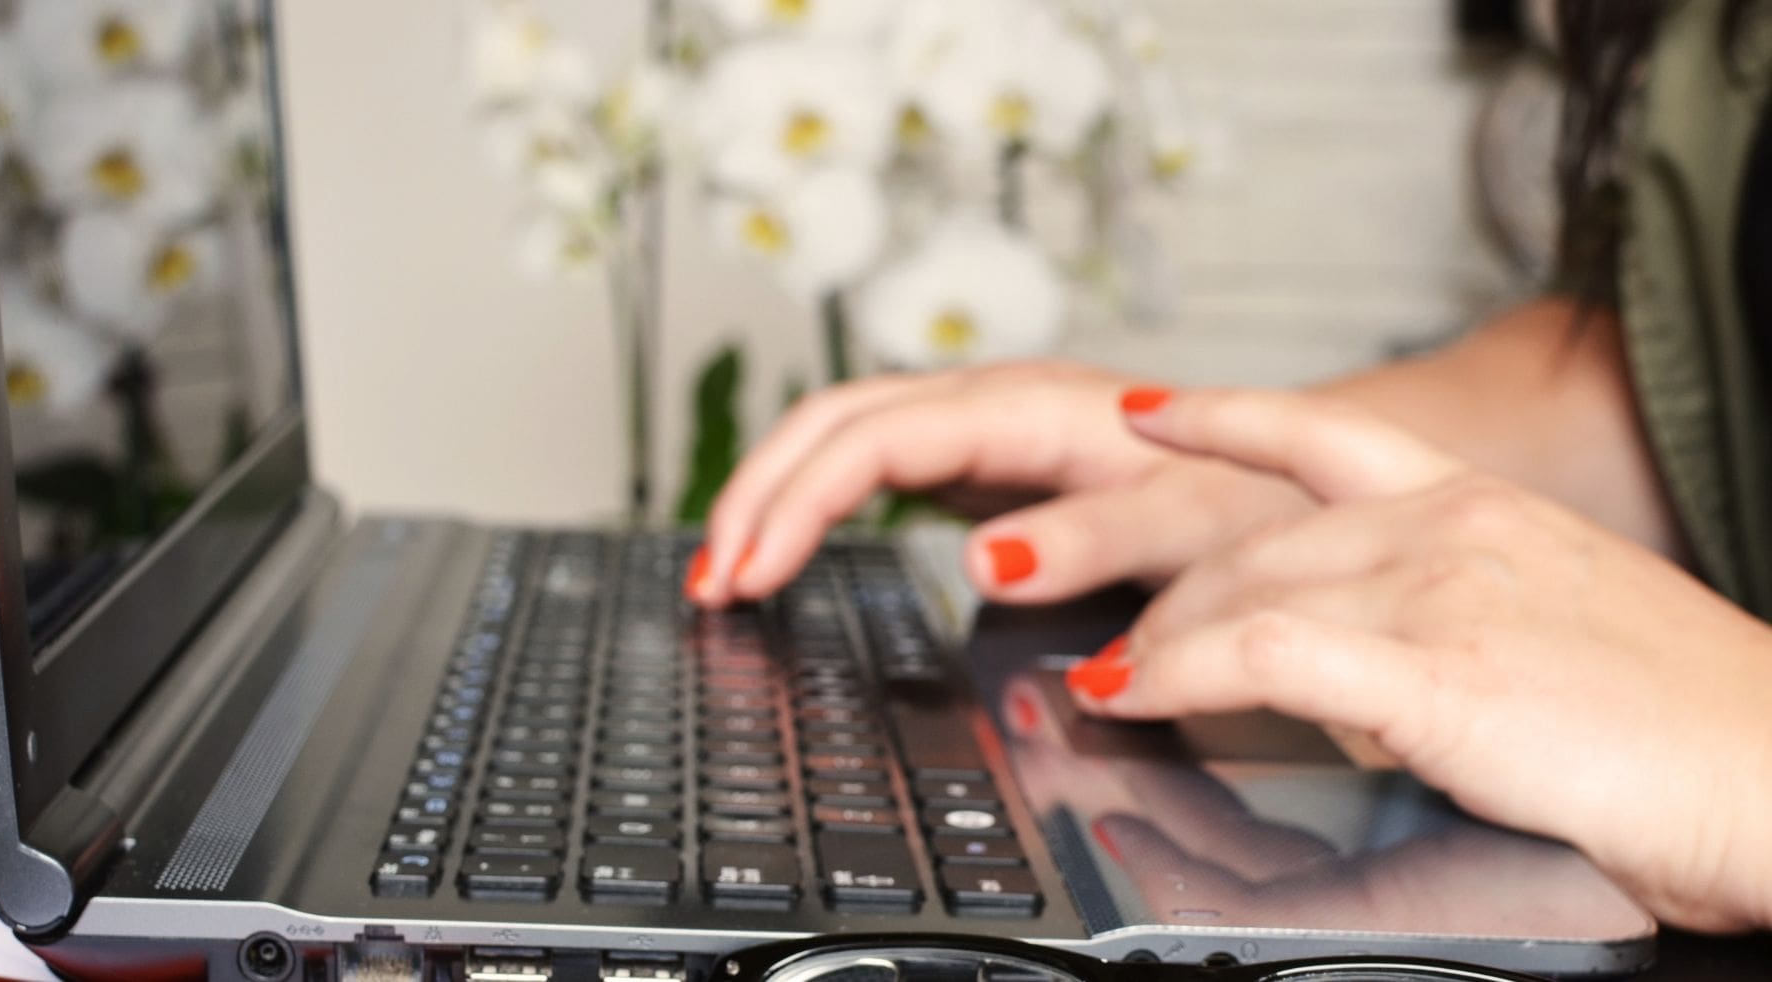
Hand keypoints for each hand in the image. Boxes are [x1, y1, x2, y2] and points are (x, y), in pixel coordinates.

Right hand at [691, 361, 1309, 606]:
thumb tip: (983, 558)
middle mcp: (996, 402)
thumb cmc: (1253, 497)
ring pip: (842, 433)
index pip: (873, 442)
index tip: (750, 576)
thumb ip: (1093, 537)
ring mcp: (986, 425)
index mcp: (1032, 410)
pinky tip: (789, 547)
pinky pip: (873, 463)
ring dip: (773, 494)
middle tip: (710, 585)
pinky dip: (816, 503)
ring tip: (724, 569)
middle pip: (834, 422)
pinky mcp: (987, 457)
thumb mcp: (1191, 526)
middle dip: (758, 497)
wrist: (1299, 468)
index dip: (797, 505)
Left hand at [1066, 388, 1771, 931]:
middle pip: (1255, 540)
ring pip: (1243, 591)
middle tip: (1124, 646)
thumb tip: (1367, 661)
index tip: (1150, 413)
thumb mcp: (1553, 629)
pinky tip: (1138, 695)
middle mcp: (1452, 525)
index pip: (1322, 436)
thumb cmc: (1686, 726)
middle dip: (1173, 600)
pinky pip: (1262, 657)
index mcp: (1482, 507)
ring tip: (1114, 683)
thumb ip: (1452, 617)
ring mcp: (1440, 590)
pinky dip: (1177, 675)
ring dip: (1158, 645)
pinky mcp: (1434, 671)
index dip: (1220, 417)